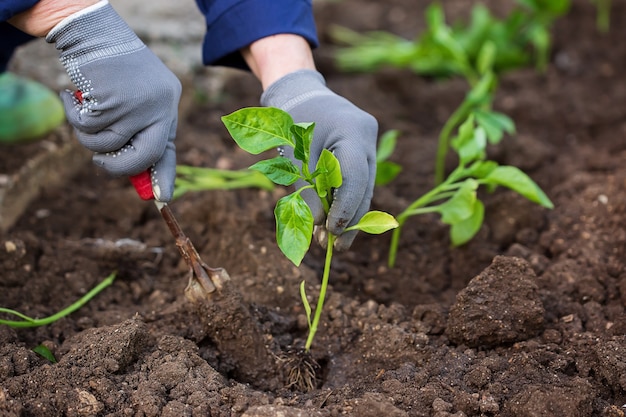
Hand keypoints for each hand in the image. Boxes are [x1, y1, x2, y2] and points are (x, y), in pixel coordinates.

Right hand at [46, 1, 180, 200]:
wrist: (93, 31)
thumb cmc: (111, 70)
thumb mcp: (132, 100)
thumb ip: (135, 131)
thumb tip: (134, 174)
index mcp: (168, 106)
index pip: (168, 148)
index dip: (164, 175)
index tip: (164, 198)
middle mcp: (162, 106)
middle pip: (145, 156)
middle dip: (118, 168)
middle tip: (100, 163)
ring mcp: (140, 104)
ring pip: (108, 144)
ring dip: (87, 135)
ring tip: (81, 110)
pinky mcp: (114, 100)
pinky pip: (87, 127)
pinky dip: (73, 114)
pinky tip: (72, 95)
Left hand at [261, 70, 377, 250]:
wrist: (301, 95)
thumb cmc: (293, 122)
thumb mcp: (295, 157)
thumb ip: (309, 191)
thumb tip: (320, 228)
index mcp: (353, 130)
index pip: (355, 179)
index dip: (345, 209)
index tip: (332, 233)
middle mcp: (367, 137)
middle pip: (364, 188)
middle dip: (350, 219)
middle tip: (336, 247)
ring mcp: (369, 143)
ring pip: (364, 188)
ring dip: (348, 215)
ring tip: (332, 241)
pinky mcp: (364, 151)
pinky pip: (358, 182)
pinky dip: (346, 202)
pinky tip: (334, 223)